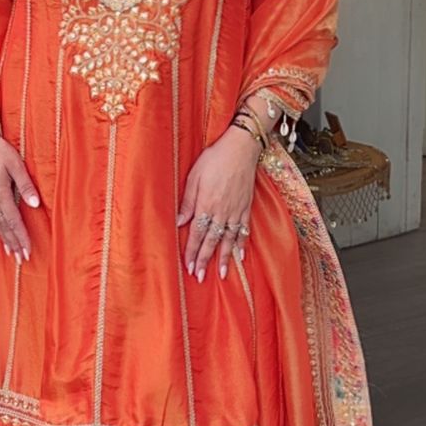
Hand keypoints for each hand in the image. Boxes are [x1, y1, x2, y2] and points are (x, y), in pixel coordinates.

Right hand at [0, 128, 39, 262]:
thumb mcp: (15, 163)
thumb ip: (25, 185)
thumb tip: (35, 203)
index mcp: (0, 193)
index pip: (14, 220)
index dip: (21, 237)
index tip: (28, 250)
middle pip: (4, 227)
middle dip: (14, 244)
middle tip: (22, 259)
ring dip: (5, 239)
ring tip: (12, 253)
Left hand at [176, 125, 259, 280]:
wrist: (241, 148)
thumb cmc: (214, 159)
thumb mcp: (194, 177)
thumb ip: (187, 202)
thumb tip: (179, 223)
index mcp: (206, 205)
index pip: (196, 234)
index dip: (192, 252)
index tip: (189, 267)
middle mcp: (221, 212)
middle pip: (211, 241)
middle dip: (205, 260)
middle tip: (201, 277)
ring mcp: (236, 211)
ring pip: (228, 240)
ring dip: (224, 258)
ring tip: (222, 274)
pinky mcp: (246, 207)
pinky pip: (244, 230)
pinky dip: (242, 244)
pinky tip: (240, 256)